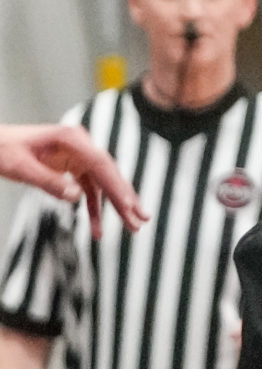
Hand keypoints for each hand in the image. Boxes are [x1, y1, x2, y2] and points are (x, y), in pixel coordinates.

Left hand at [0, 123, 147, 237]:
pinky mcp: (72, 167)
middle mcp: (79, 145)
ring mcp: (77, 156)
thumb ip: (49, 181)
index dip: (117, 186)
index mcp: (71, 139)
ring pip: (103, 183)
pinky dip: (94, 209)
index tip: (129, 205)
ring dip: (115, 205)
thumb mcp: (22, 167)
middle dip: (125, 198)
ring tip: (131, 227)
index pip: (101, 164)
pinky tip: (97, 229)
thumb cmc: (4, 150)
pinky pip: (89, 190)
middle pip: (108, 173)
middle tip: (141, 219)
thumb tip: (76, 196)